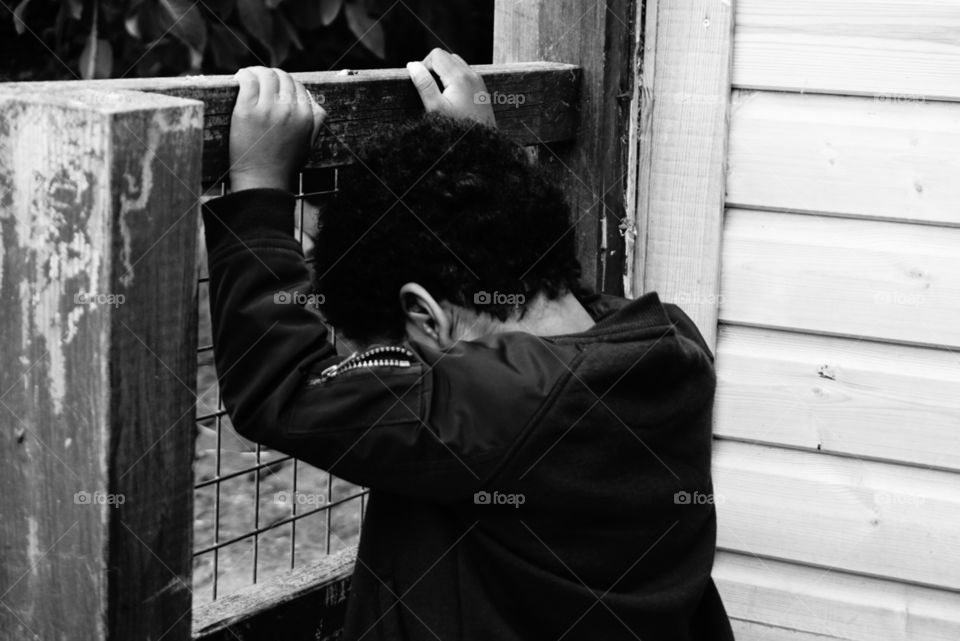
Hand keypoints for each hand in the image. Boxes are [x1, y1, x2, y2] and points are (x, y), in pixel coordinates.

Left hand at [228, 66, 325, 191]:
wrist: (262, 180)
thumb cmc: (284, 165)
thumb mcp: (308, 144)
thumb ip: (316, 123)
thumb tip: (318, 104)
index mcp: (306, 116)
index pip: (298, 85)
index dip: (286, 83)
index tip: (275, 86)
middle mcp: (289, 110)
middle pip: (283, 77)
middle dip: (272, 75)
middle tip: (261, 79)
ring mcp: (267, 109)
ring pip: (266, 75)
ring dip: (257, 72)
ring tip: (249, 76)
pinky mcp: (247, 110)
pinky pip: (248, 80)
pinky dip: (244, 75)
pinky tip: (240, 78)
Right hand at [406, 49, 495, 126]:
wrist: (481, 145)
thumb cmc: (457, 129)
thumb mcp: (436, 108)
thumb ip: (424, 84)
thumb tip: (412, 65)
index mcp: (459, 76)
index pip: (436, 55)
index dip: (424, 65)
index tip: (421, 83)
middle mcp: (471, 74)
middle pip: (446, 56)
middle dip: (433, 67)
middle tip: (428, 88)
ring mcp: (478, 81)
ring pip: (456, 63)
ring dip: (444, 72)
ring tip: (438, 93)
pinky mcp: (481, 89)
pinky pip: (465, 73)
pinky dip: (454, 78)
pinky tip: (450, 96)